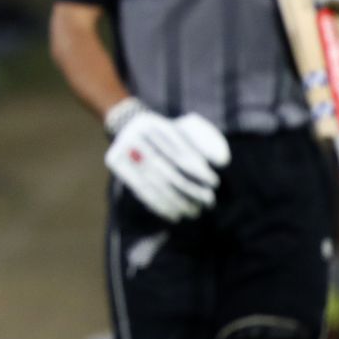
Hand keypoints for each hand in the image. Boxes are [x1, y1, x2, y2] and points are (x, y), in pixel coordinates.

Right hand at [103, 100, 230, 222]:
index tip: (214, 182)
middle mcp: (137, 135)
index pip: (180, 152)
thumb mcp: (183, 129)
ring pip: (155, 183)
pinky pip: (139, 189)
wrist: (126, 126)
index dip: (198, 169)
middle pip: (168, 170)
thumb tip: (223, 161)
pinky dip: (158, 205)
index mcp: (155, 124)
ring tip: (194, 212)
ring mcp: (123, 148)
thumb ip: (204, 142)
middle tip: (209, 201)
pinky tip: (174, 215)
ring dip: (177, 202)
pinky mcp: (115, 162)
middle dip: (191, 189)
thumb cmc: (164, 132)